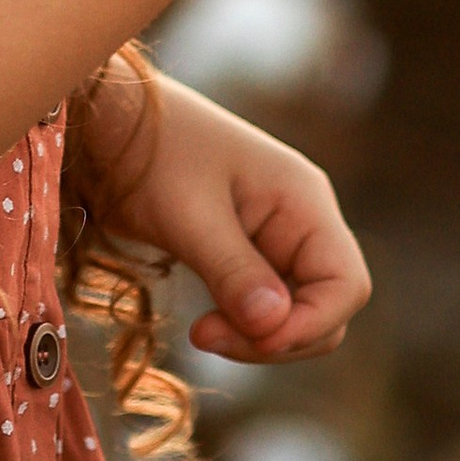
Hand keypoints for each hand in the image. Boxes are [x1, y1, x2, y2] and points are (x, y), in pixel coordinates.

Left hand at [98, 69, 370, 363]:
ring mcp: (278, 239)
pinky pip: (267, 307)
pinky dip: (243, 326)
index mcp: (304, 201)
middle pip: (327, 309)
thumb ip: (233, 270)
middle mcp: (302, 221)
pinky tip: (205, 322)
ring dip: (258, 337)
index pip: (346, 285)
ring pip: (297, 315)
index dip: (310, 325)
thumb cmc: (149, 154)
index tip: (252, 338)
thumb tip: (274, 326)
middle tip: (207, 336)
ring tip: (202, 331)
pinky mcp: (249, 254)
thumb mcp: (188, 215)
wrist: (113, 122)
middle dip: (278, 338)